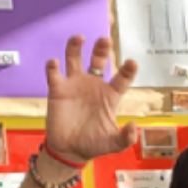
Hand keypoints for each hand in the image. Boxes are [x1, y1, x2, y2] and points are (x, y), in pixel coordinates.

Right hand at [41, 37, 140, 161]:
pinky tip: (54, 63)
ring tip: (79, 37)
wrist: (69, 150)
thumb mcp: (114, 144)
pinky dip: (53, 66)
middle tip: (104, 40)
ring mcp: (75, 85)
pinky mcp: (58, 89)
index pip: (122, 78)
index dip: (128, 70)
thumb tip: (134, 125)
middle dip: (102, 49)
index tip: (132, 63)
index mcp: (110, 95)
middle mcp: (93, 85)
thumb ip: (126, 137)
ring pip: (75, 59)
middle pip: (99, 60)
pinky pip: (54, 74)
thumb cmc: (94, 144)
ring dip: (76, 46)